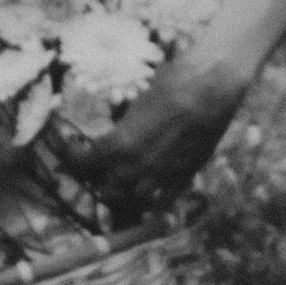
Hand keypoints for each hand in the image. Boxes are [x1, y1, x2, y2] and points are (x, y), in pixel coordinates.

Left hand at [59, 51, 245, 220]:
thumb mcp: (137, 101)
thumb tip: (116, 132)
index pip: (84, 162)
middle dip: (100, 177)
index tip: (72, 152)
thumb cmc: (172, 82)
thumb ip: (124, 126)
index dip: (73, 158)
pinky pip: (163, 201)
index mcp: (119, 145)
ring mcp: (162, 177)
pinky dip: (153, 200)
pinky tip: (149, 194)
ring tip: (123, 179)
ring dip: (125, 190)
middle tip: (98, 166)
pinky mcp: (185, 177)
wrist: (213, 86)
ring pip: (133, 198)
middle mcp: (137, 167)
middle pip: (107, 187)